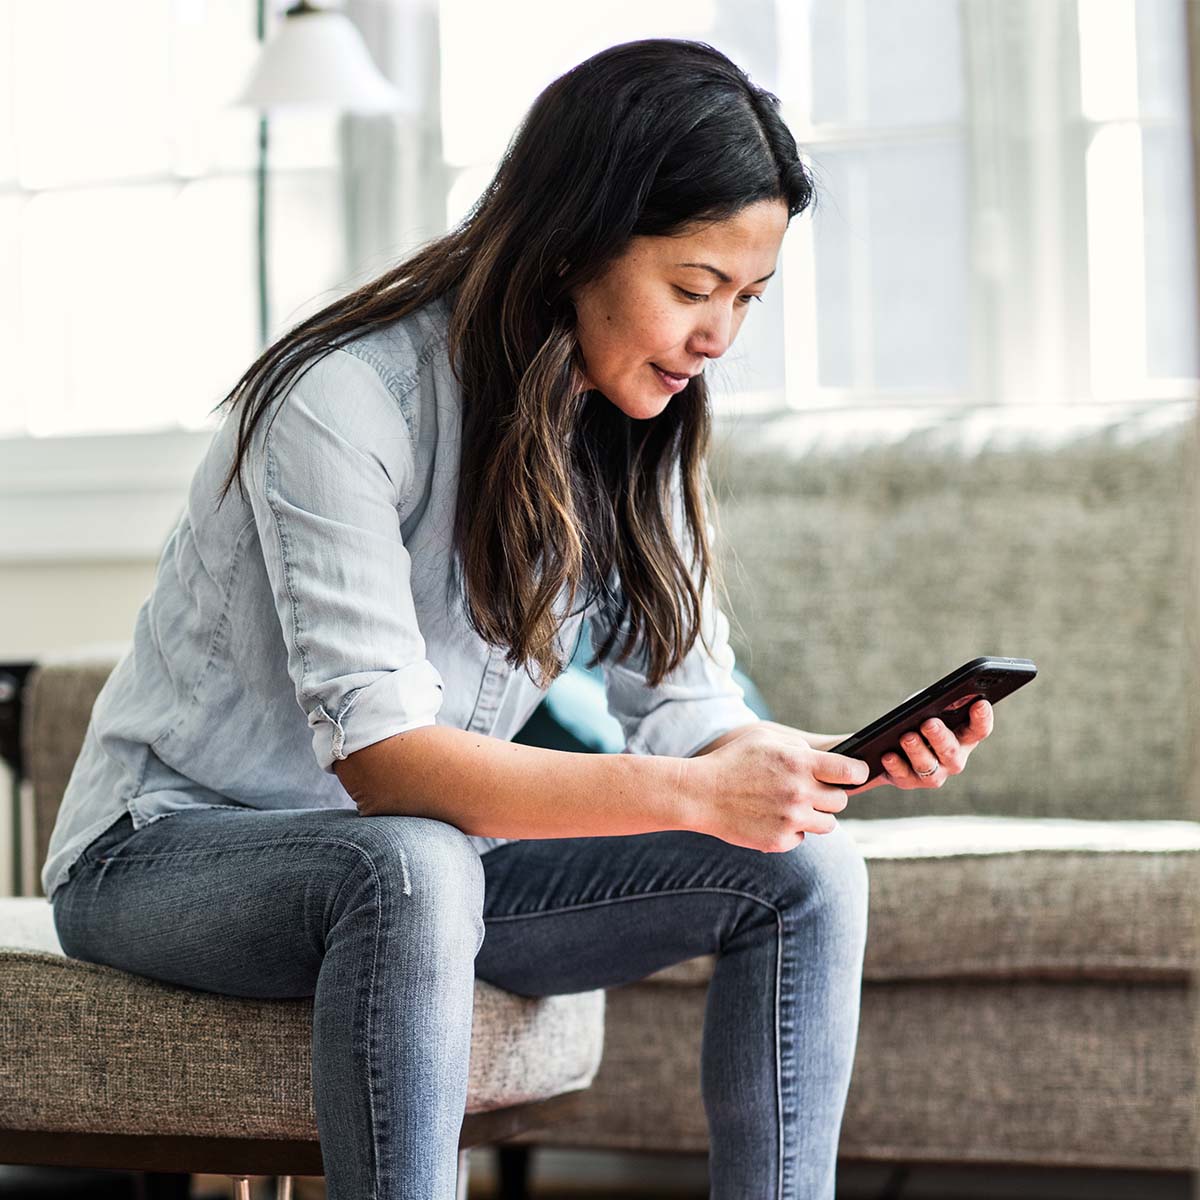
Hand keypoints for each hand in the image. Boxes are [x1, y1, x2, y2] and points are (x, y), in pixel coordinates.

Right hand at [682, 723, 868, 853]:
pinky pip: (802, 837)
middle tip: (809, 791)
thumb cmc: (732, 760)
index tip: (852, 775)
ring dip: (815, 815)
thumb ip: (799, 746)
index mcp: (799, 762)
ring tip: (792, 805)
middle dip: (829, 795)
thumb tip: (825, 759)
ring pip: (828, 824)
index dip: (856, 773)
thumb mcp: (765, 738)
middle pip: (841, 801)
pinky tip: (772, 818)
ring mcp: (790, 819)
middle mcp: (799, 792)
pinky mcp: (779, 840)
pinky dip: (792, 830)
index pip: (850, 772)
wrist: (700, 794)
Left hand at [844, 699, 994, 794]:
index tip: (980, 703)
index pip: (979, 730)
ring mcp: (933, 774)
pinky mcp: (909, 781)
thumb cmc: (916, 720)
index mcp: (964, 738)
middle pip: (951, 751)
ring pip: (928, 766)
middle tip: (929, 723)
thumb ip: (938, 703)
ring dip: (917, 751)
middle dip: (940, 736)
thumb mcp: (926, 708)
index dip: (982, 718)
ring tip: (907, 737)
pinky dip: (895, 765)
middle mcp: (953, 760)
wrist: (889, 745)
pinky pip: (903, 775)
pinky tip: (888, 755)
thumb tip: (945, 698)